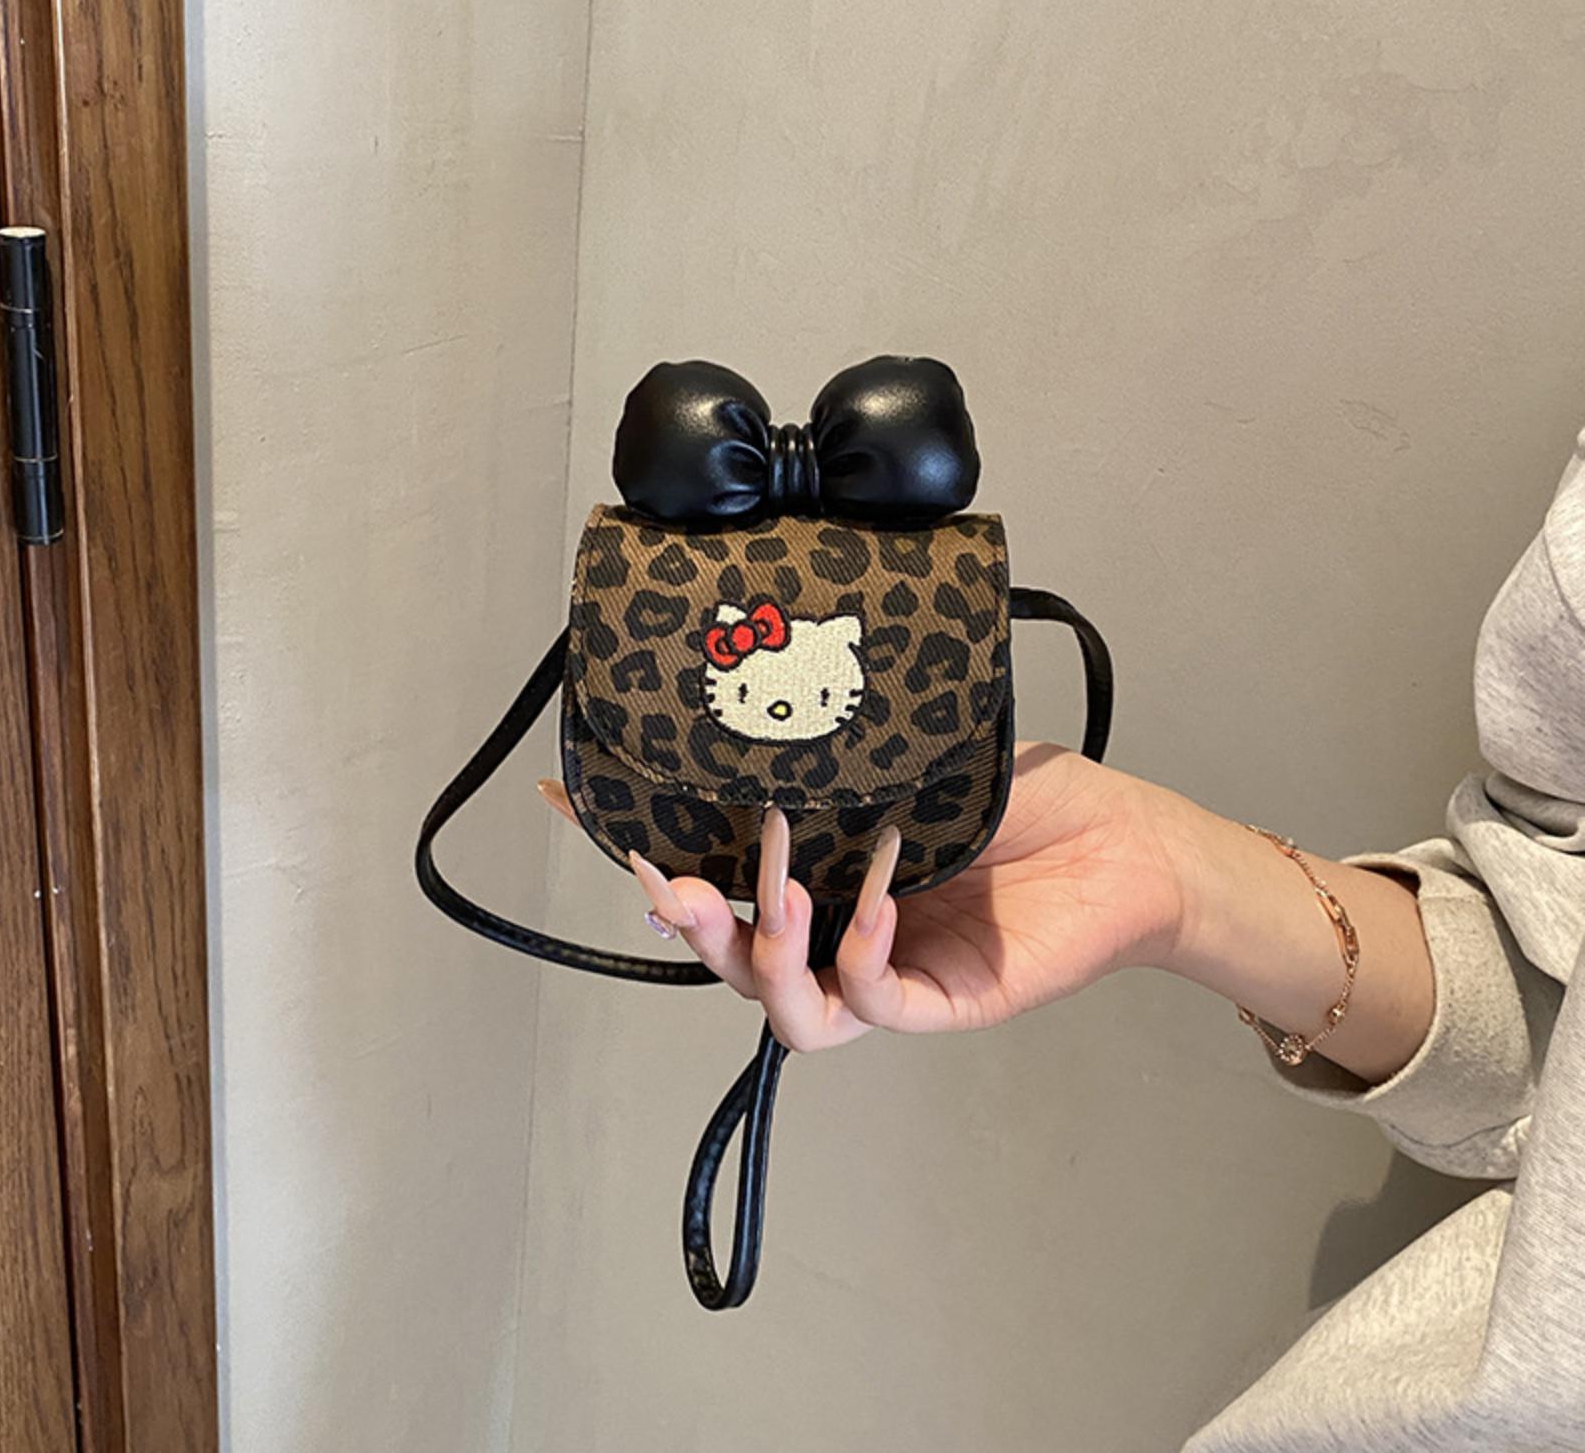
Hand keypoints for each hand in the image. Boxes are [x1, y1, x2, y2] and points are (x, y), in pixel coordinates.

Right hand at [543, 742, 1198, 1050]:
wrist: (1128, 842)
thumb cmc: (1025, 795)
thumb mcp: (917, 754)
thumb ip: (847, 749)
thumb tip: (768, 692)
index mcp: (818, 874)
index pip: (709, 869)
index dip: (635, 843)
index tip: (573, 795)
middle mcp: (838, 931)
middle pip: (731, 956)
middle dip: (688, 923)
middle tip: (666, 880)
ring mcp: (886, 975)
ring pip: (787, 1008)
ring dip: (763, 954)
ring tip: (777, 893)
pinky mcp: (941, 1004)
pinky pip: (876, 999)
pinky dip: (862, 950)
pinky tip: (873, 898)